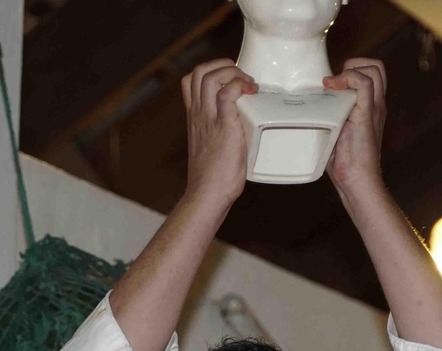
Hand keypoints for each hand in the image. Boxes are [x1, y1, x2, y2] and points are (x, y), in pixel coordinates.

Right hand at [180, 59, 257, 206]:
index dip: (211, 71)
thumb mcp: (212, 147)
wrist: (208, 194)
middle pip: (198, 71)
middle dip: (222, 64)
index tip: (231, 79)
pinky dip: (239, 86)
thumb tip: (242, 130)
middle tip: (242, 77)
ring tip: (248, 84)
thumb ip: (221, 133)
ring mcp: (208, 119)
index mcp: (194, 117)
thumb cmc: (213, 178)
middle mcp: (198, 114)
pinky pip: (226, 94)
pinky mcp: (223, 127)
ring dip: (232, 72)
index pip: (190, 81)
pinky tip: (250, 93)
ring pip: (209, 76)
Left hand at [324, 58, 386, 192]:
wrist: (357, 181)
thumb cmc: (344, 162)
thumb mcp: (335, 130)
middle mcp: (377, 104)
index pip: (372, 73)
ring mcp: (374, 108)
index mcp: (371, 107)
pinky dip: (347, 78)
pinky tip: (331, 88)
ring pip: (373, 69)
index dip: (353, 68)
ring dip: (350, 69)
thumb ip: (329, 114)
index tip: (332, 82)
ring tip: (333, 85)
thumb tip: (306, 106)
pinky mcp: (367, 114)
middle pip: (376, 66)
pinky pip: (364, 83)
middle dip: (353, 65)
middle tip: (334, 82)